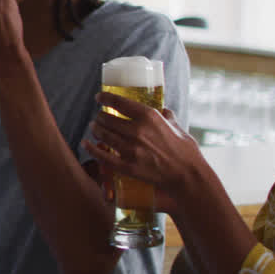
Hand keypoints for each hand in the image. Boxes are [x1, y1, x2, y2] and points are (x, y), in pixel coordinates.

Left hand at [81, 91, 203, 210]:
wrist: (188, 176)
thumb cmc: (186, 152)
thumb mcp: (178, 128)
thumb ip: (168, 117)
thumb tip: (164, 110)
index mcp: (149, 117)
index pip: (119, 102)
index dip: (105, 97)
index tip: (99, 97)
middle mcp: (137, 130)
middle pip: (107, 118)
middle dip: (100, 116)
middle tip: (99, 117)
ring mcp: (131, 149)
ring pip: (103, 134)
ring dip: (95, 129)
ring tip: (94, 127)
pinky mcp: (127, 166)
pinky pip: (102, 155)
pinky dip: (91, 148)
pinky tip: (86, 143)